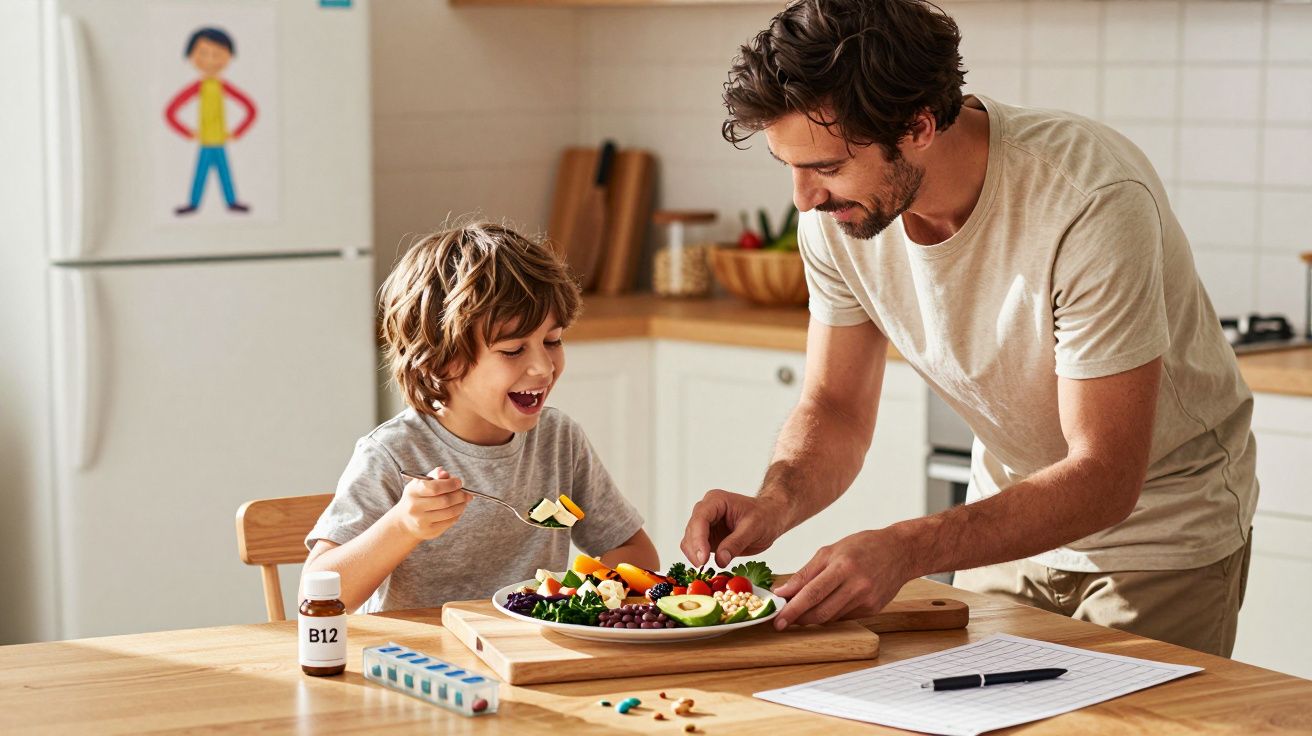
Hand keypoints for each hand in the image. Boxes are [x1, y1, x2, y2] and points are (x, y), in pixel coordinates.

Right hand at [391, 466, 469, 541]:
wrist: (405, 521)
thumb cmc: (417, 497)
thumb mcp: (421, 483)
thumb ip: (434, 476)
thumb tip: (445, 473)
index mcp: (413, 492)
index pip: (435, 488)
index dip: (450, 484)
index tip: (459, 482)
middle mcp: (414, 508)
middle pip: (445, 501)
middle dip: (460, 495)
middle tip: (466, 493)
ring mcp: (421, 522)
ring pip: (449, 513)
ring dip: (461, 505)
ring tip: (465, 500)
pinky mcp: (429, 532)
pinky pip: (449, 522)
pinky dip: (457, 515)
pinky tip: (458, 509)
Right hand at [680, 489, 788, 568]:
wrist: (771, 517)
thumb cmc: (765, 516)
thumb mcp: (754, 528)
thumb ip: (736, 543)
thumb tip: (720, 560)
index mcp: (716, 501)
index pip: (700, 518)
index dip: (698, 539)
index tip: (702, 558)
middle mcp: (706, 511)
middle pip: (691, 530)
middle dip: (695, 549)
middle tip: (702, 567)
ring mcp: (705, 525)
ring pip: (689, 541)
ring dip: (694, 556)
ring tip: (705, 569)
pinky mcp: (707, 538)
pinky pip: (696, 549)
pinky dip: (698, 559)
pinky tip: (706, 567)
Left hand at [771, 528, 911, 629]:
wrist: (900, 552)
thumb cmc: (863, 547)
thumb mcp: (830, 551)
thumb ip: (805, 573)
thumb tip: (783, 591)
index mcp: (843, 567)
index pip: (812, 593)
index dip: (792, 609)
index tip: (778, 620)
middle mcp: (857, 586)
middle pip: (821, 612)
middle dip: (799, 619)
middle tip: (783, 621)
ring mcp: (866, 600)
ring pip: (831, 618)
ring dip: (812, 617)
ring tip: (800, 611)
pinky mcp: (872, 610)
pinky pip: (843, 617)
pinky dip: (830, 614)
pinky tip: (826, 605)